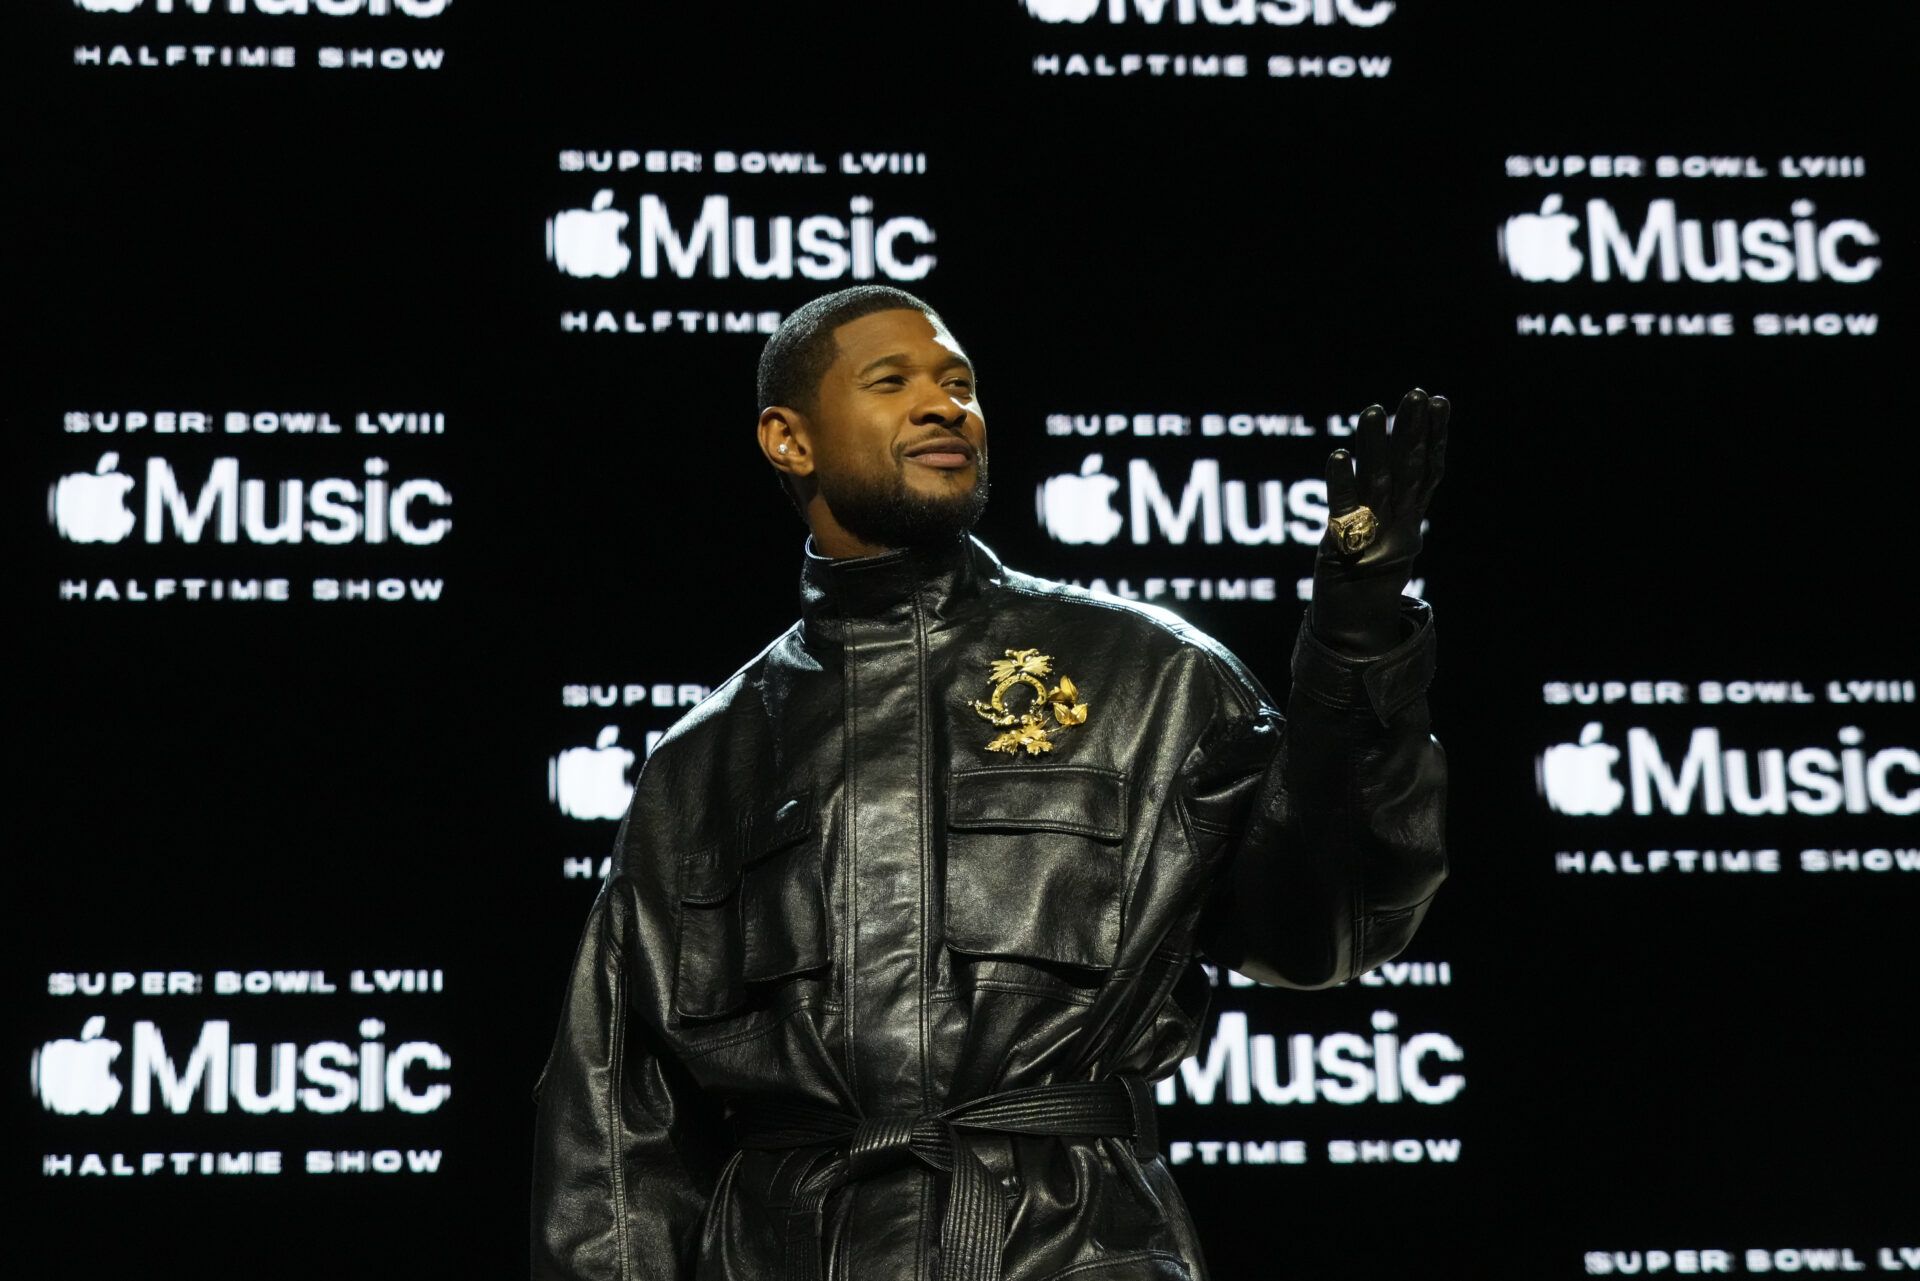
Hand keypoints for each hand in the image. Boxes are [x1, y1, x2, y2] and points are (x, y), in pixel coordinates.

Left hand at [1310, 388, 1448, 655]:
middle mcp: (1396, 526)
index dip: (1435, 437)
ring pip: (1377, 483)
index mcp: (1408, 522)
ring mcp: (1372, 536)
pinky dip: (1342, 483)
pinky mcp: (1341, 549)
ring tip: (1374, 411)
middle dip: (1413, 430)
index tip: (1440, 401)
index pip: (1427, 472)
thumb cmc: (1366, 584)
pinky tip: (1339, 456)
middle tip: (1417, 393)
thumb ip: (1394, 509)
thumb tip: (1404, 478)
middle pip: (1409, 471)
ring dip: (1376, 446)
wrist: (1353, 634)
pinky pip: (1343, 511)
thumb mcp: (1387, 540)